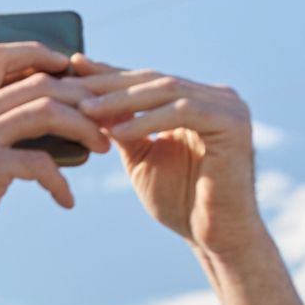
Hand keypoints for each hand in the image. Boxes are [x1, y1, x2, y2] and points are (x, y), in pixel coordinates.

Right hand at [0, 42, 111, 278]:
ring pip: (47, 112)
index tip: (65, 67)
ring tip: (102, 147)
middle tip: (105, 116)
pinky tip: (65, 199)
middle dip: (80, 95)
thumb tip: (29, 116)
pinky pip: (42, 163)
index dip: (37, 52)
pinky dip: (61, 182)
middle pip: (37, 82)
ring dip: (84, 127)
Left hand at [72, 55, 265, 255]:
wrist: (215, 237)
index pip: (147, 81)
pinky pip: (182, 112)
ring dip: (122, 100)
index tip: (72, 67)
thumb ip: (123, 128)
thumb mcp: (142, 157)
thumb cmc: (180, 202)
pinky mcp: (232, 122)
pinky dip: (147, 121)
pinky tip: (116, 132)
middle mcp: (216, 97)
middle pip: (155, 79)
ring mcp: (228, 106)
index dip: (109, 74)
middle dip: (110, 82)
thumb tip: (88, 102)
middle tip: (72, 81)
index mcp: (198, 100)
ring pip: (166, 90)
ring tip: (85, 109)